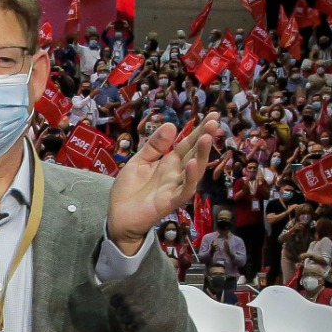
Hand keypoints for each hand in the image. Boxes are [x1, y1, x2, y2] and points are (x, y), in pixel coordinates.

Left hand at [108, 112, 223, 254]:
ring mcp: (175, 188)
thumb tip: (171, 124)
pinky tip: (191, 165)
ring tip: (206, 138)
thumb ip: (154, 145)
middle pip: (194, 154)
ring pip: (193, 172)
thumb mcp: (139, 161)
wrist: (118, 216)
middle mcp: (176, 174)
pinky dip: (189, 179)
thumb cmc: (129, 189)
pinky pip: (184, 191)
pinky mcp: (170, 203)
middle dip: (204, 138)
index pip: (187, 143)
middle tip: (213, 122)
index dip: (199, 130)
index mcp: (169, 162)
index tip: (212, 115)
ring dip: (201, 156)